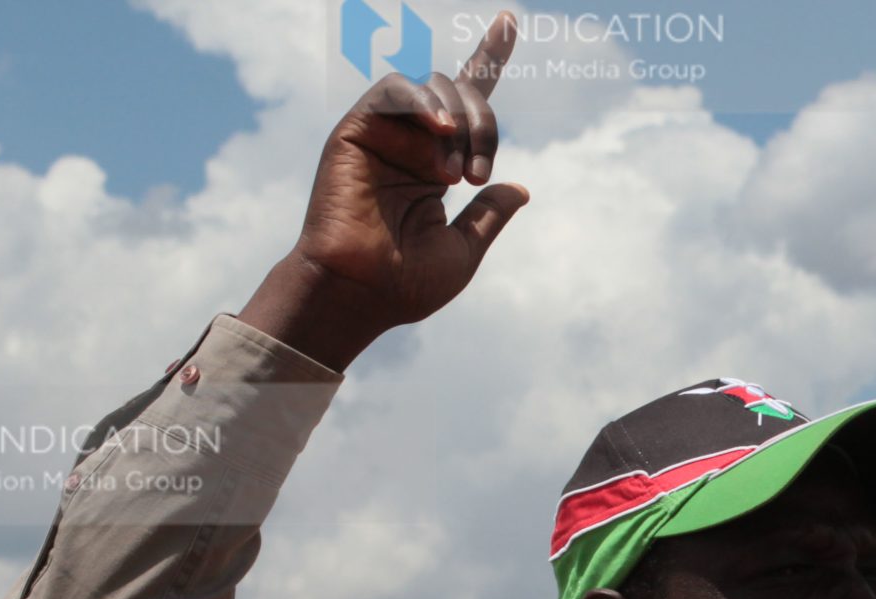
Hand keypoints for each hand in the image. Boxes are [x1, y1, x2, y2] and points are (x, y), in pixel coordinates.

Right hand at [239, 12, 528, 368]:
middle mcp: (411, 142)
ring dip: (457, 122)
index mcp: (436, 164)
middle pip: (460, 94)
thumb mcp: (464, 249)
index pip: (467, 103)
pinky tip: (439, 135)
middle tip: (477, 177)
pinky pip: (392, 91)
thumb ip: (489, 213)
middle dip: (484, 126)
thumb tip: (520, 188)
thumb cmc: (406, 282)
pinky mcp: (355, 129)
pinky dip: (422, 104)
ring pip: (431, 87)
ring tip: (453, 173)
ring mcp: (383, 133)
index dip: (489, 59)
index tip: (509, 22)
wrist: (362, 293)